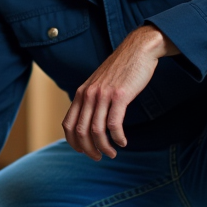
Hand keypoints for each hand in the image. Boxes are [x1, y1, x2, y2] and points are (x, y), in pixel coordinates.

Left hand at [62, 25, 176, 159]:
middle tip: (98, 157)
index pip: (68, 124)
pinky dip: (117, 137)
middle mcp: (88, 94)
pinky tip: (122, 142)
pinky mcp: (120, 96)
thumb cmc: (121, 69)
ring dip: (104, 147)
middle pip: (80, 131)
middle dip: (88, 149)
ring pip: (96, 130)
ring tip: (112, 153)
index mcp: (81, 93)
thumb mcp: (99, 83)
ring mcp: (103, 95)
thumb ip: (92, 99)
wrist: (138, 49)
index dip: (73, 142)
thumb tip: (90, 121)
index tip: (83, 151)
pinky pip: (114, 124)